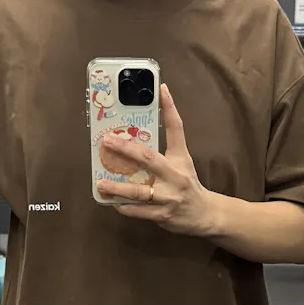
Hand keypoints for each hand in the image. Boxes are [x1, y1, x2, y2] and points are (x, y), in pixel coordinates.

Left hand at [95, 84, 217, 237]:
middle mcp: (175, 175)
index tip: (161, 89)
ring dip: (118, 187)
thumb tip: (139, 132)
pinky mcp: (163, 215)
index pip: (176, 129)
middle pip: (149, 158)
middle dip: (126, 149)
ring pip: (139, 191)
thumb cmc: (187, 184)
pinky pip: (139, 211)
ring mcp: (169, 196)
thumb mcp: (182, 161)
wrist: (204, 214)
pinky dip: (124, 207)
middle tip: (107, 141)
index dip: (170, 108)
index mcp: (180, 158)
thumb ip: (165, 147)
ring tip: (100, 183)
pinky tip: (112, 202)